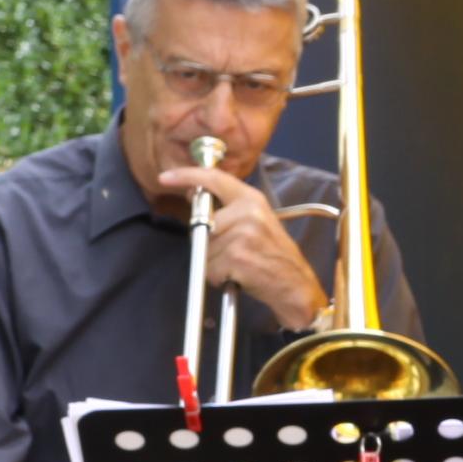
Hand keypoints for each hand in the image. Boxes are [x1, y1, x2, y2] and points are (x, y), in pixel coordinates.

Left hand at [157, 161, 329, 330]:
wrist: (296, 286)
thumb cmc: (275, 256)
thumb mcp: (257, 223)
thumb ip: (229, 209)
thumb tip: (194, 198)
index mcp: (253, 200)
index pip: (214, 179)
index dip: (187, 175)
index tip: (166, 177)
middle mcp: (248, 212)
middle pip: (201, 223)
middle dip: (208, 241)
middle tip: (232, 251)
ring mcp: (242, 234)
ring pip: (203, 248)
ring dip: (214, 262)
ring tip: (238, 265)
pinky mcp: (237, 256)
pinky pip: (209, 267)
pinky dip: (218, 276)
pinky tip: (238, 275)